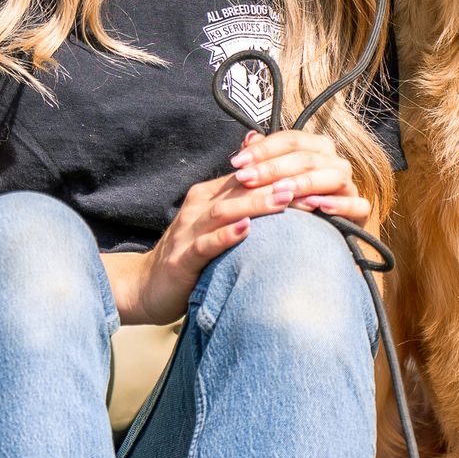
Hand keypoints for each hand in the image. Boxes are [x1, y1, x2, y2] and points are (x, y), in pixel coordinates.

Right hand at [110, 161, 289, 326]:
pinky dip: (225, 236)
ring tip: (284, 198)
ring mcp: (188, 232)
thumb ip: (239, 201)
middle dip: (274, 182)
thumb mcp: (214, 223)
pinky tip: (245, 230)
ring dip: (255, 204)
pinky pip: (205, 244)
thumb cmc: (189, 254)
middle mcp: (198, 208)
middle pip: (239, 188)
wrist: (145, 286)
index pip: (248, 177)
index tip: (312, 171)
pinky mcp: (182, 259)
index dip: (279, 172)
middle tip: (307, 179)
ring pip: (224, 211)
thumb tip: (269, 175)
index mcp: (207, 196)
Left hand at [228, 127, 367, 227]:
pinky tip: (317, 207)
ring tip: (280, 192)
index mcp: (317, 149)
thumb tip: (248, 138)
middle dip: (274, 168)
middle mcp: (335, 163)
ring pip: (334, 177)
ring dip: (305, 183)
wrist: (317, 239)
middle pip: (308, 158)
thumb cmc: (290, 204)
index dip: (263, 149)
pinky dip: (339, 205)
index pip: (291, 140)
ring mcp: (349, 186)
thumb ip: (262, 160)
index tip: (236, 163)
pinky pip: (356, 205)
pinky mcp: (360, 211)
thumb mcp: (272, 182)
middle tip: (246, 179)